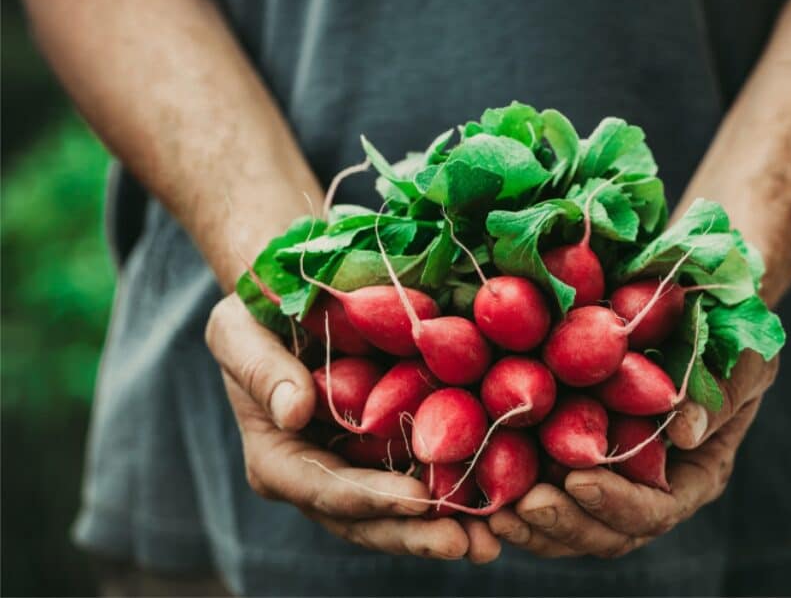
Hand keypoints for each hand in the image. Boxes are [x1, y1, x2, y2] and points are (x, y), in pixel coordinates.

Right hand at [205, 294, 500, 562]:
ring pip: (400, 513)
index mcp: (278, 457)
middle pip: (367, 520)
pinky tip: (500, 502)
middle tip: (466, 543)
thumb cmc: (256, 314)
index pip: (324, 489)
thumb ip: (261, 370)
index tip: (418, 499)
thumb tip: (293, 411)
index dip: (371, 499)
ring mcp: (359, 469)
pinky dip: (460, 492)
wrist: (293, 299)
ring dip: (445, 528)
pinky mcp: (392, 451)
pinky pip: (426, 478)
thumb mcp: (239, 331)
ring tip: (492, 542)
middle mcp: (319, 477)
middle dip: (416, 533)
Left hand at [488, 353, 777, 557]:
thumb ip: (720, 393)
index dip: (617, 503)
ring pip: (569, 523)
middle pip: (605, 531)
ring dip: (532, 522)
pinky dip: (513, 489)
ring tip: (494, 510)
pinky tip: (477, 483)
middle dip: (564, 523)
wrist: (698, 310)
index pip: (655, 509)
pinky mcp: (570, 454)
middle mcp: (649, 487)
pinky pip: (542, 486)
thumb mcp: (743, 356)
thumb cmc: (733, 332)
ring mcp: (609, 477)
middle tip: (524, 505)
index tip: (580, 480)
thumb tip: (687, 433)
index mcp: (694, 474)